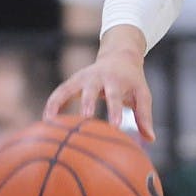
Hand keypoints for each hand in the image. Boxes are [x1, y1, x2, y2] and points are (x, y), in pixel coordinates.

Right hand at [43, 27, 154, 141]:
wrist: (120, 55)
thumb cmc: (132, 80)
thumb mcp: (142, 93)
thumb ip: (144, 115)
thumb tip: (150, 139)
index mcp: (117, 80)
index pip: (116, 96)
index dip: (115, 111)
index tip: (115, 126)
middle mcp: (98, 77)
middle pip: (91, 90)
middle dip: (87, 103)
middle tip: (85, 119)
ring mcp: (83, 78)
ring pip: (69, 88)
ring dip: (60, 103)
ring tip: (50, 122)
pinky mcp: (73, 81)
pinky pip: (60, 92)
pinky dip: (52, 104)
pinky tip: (45, 123)